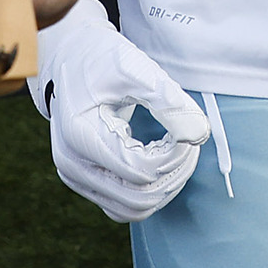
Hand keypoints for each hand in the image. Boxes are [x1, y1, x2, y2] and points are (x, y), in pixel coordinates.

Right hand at [28, 0, 209, 217]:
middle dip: (175, 173)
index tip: (189, 128)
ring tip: (178, 151)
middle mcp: (71, 162)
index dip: (176, 155)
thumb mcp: (135, 68)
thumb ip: (168, 100)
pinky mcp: (83, 180)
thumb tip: (198, 134)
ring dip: (165, 187)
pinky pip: (123, 205)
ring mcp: (74, 175)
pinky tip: (161, 160)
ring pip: (133, 209)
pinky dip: (149, 192)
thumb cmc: (101, 59)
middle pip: (140, 198)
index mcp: (80, 133)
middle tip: (190, 141)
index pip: (141, 170)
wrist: (69, 58)